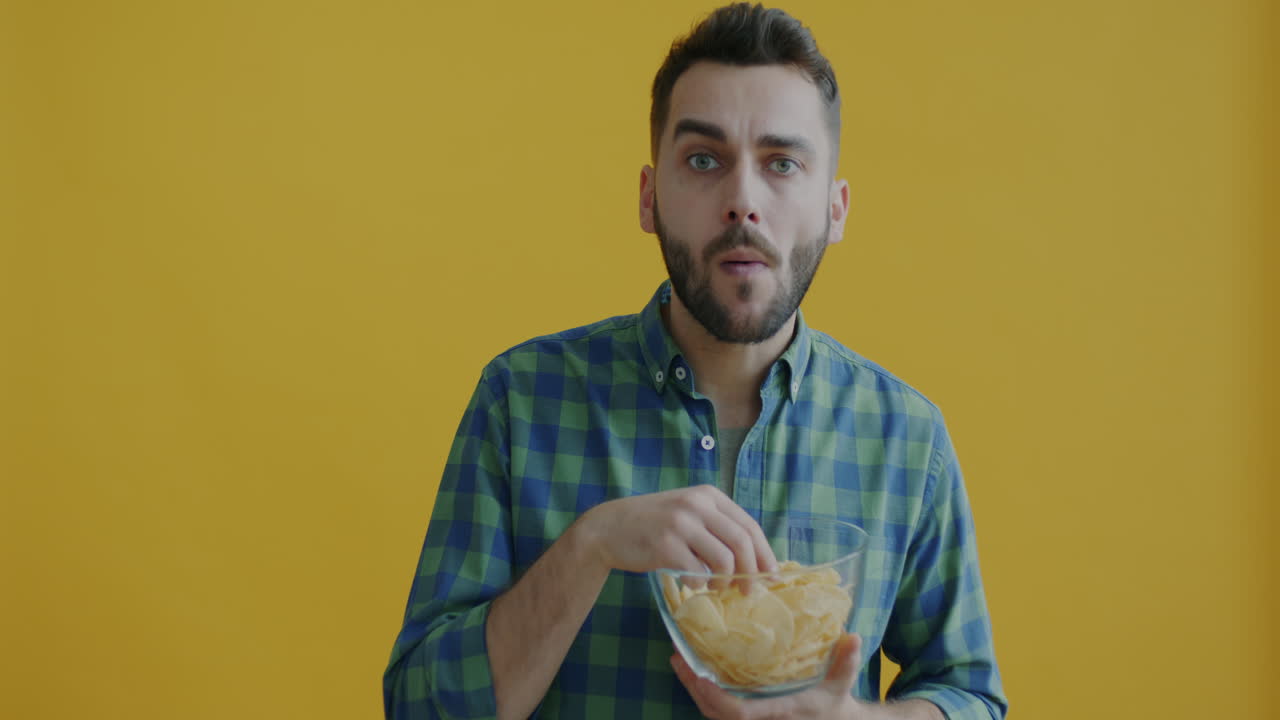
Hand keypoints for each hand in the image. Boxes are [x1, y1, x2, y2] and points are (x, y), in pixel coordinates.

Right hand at [581, 485, 776, 575]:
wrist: (609, 528)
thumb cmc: (654, 525)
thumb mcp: (689, 514)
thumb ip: (718, 529)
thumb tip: (756, 562)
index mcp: (708, 495)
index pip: (749, 525)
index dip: (764, 554)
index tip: (770, 576)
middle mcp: (697, 505)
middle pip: (742, 542)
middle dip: (751, 572)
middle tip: (748, 592)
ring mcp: (680, 524)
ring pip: (724, 560)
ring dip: (724, 581)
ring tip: (715, 587)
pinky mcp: (665, 545)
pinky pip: (697, 573)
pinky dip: (699, 584)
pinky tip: (689, 582)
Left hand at [671, 633, 863, 719]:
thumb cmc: (835, 704)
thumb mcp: (842, 682)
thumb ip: (846, 660)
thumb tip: (852, 636)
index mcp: (779, 712)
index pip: (739, 713)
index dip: (714, 698)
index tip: (699, 676)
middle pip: (715, 714)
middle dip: (694, 689)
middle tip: (678, 658)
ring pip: (713, 715)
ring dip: (695, 690)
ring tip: (681, 661)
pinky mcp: (749, 719)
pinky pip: (719, 713)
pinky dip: (705, 695)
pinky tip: (697, 673)